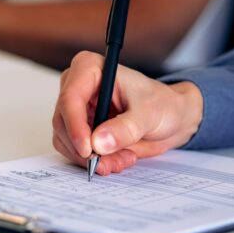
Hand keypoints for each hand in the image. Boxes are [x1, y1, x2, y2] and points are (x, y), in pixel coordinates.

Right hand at [52, 51, 202, 174]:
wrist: (170, 118)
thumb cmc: (161, 104)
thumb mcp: (149, 114)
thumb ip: (125, 128)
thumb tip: (99, 142)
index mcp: (90, 69)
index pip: (70, 98)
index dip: (75, 126)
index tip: (88, 149)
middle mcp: (77, 87)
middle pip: (63, 122)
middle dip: (85, 149)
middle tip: (108, 163)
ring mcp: (76, 110)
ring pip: (66, 141)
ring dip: (92, 158)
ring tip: (121, 160)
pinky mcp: (78, 130)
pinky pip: (74, 151)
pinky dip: (94, 161)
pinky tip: (117, 159)